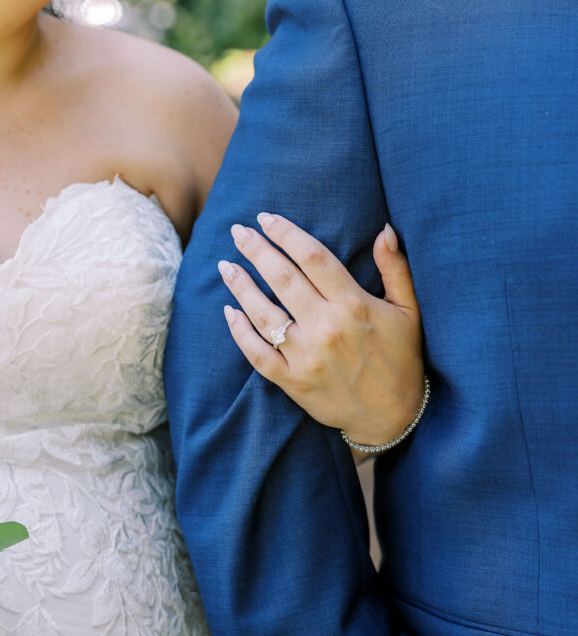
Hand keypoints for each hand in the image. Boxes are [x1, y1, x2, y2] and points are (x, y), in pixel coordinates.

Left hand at [218, 213, 423, 448]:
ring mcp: (307, 356)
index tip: (265, 218)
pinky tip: (229, 311)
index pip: (312, 256)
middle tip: (237, 232)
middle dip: (256, 250)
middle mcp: (327, 327)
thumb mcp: (409, 311)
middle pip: (282, 277)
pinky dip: (240, 332)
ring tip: (225, 265)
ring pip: (264, 313)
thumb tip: (384, 229)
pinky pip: (257, 353)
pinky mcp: (293, 381)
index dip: (285, 233)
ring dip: (240, 285)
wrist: (394, 417)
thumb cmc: (402, 358)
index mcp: (354, 304)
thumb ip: (396, 269)